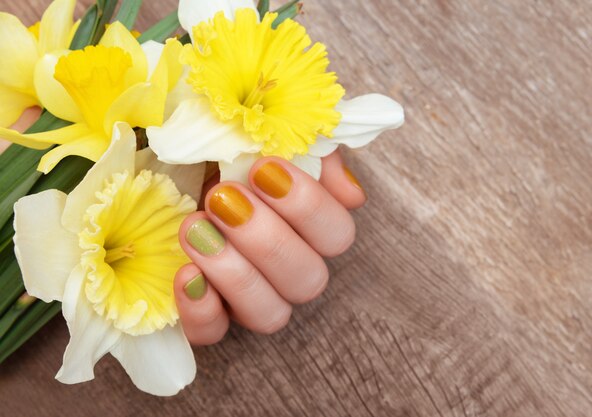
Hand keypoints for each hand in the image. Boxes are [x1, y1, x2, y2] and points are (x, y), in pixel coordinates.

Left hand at [173, 152, 366, 343]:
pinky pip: (213, 333)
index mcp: (310, 226)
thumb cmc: (223, 143)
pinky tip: (186, 274)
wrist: (169, 157)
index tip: (263, 167)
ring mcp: (251, 295)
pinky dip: (202, 311)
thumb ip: (315, 150)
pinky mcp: (208, 313)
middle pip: (307, 279)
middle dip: (266, 239)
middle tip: (224, 197)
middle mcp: (289, 267)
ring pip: (270, 314)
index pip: (336, 235)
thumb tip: (350, 195)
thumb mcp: (269, 128)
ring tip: (195, 229)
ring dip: (235, 273)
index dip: (307, 206)